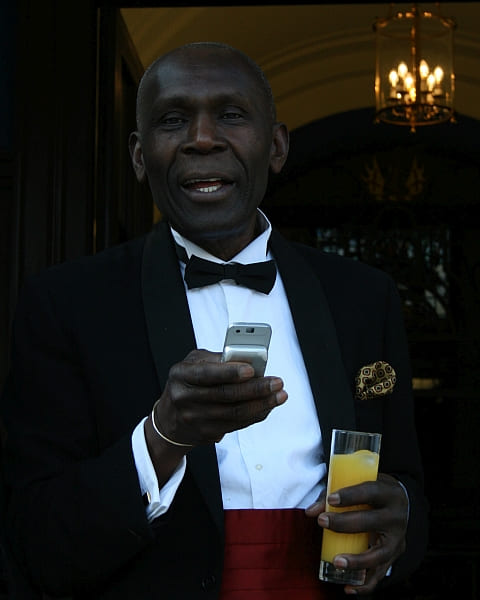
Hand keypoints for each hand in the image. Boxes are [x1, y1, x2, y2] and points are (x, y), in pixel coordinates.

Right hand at [153, 349, 286, 446]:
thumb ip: (217, 359)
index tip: (251, 370)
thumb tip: (247, 359)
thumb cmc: (187, 383)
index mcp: (181, 375)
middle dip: (256, 389)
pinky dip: (255, 415)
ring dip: (261, 404)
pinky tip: (267, 406)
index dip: (230, 372)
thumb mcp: (193, 363)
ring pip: (234, 413)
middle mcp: (185, 398)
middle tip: (277, 383)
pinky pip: (236, 425)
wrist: (169, 418)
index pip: (207, 373)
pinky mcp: (206, 433)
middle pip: (226, 395)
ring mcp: (195, 419)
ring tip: (279, 395)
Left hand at [305, 474, 408, 594]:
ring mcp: (397, 539)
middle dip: (345, 523)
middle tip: (322, 522)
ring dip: (357, 560)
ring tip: (336, 561)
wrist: (400, 504)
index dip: (350, 496)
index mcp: (389, 493)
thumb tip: (311, 511)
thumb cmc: (371, 493)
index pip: (370, 492)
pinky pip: (380, 574)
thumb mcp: (357, 485)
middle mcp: (397, 517)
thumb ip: (332, 495)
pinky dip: (365, 584)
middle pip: (372, 522)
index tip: (330, 499)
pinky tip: (348, 587)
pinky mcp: (394, 556)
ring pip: (379, 554)